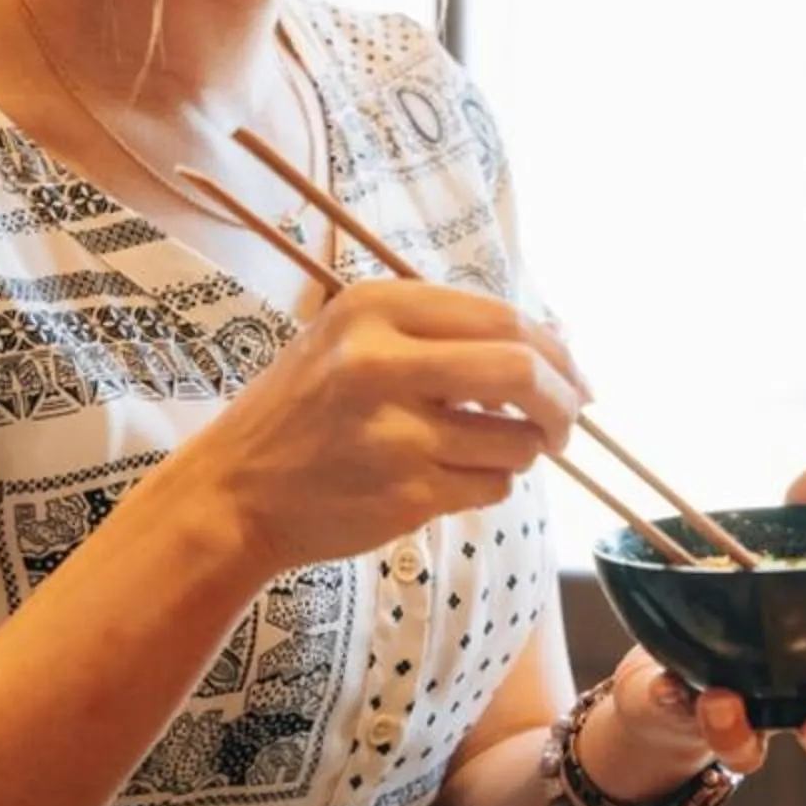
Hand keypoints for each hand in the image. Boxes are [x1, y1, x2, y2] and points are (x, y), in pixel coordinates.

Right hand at [162, 278, 587, 578]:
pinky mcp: (406, 496)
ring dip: (524, 449)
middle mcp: (381, 363)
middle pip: (522, 370)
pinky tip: (453, 478)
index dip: (554, 348)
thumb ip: (439, 332)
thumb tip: (554, 345)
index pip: (501, 317)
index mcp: (373, 309)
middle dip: (564, 399)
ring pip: (516, 440)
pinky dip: (492, 484)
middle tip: (569, 420)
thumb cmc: (303, 411)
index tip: (572, 373)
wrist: (233, 494)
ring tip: (489, 450)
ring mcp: (395, 435)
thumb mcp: (352, 340)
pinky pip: (492, 487)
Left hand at [583, 461, 805, 783]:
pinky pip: (683, 718)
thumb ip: (805, 515)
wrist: (668, 666)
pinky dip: (676, 702)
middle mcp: (799, 698)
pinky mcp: (690, 718)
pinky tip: (668, 686)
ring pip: (758, 748)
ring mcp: (746, 716)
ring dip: (743, 733)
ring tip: (723, 701)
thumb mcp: (775, 550)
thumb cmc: (745, 605)